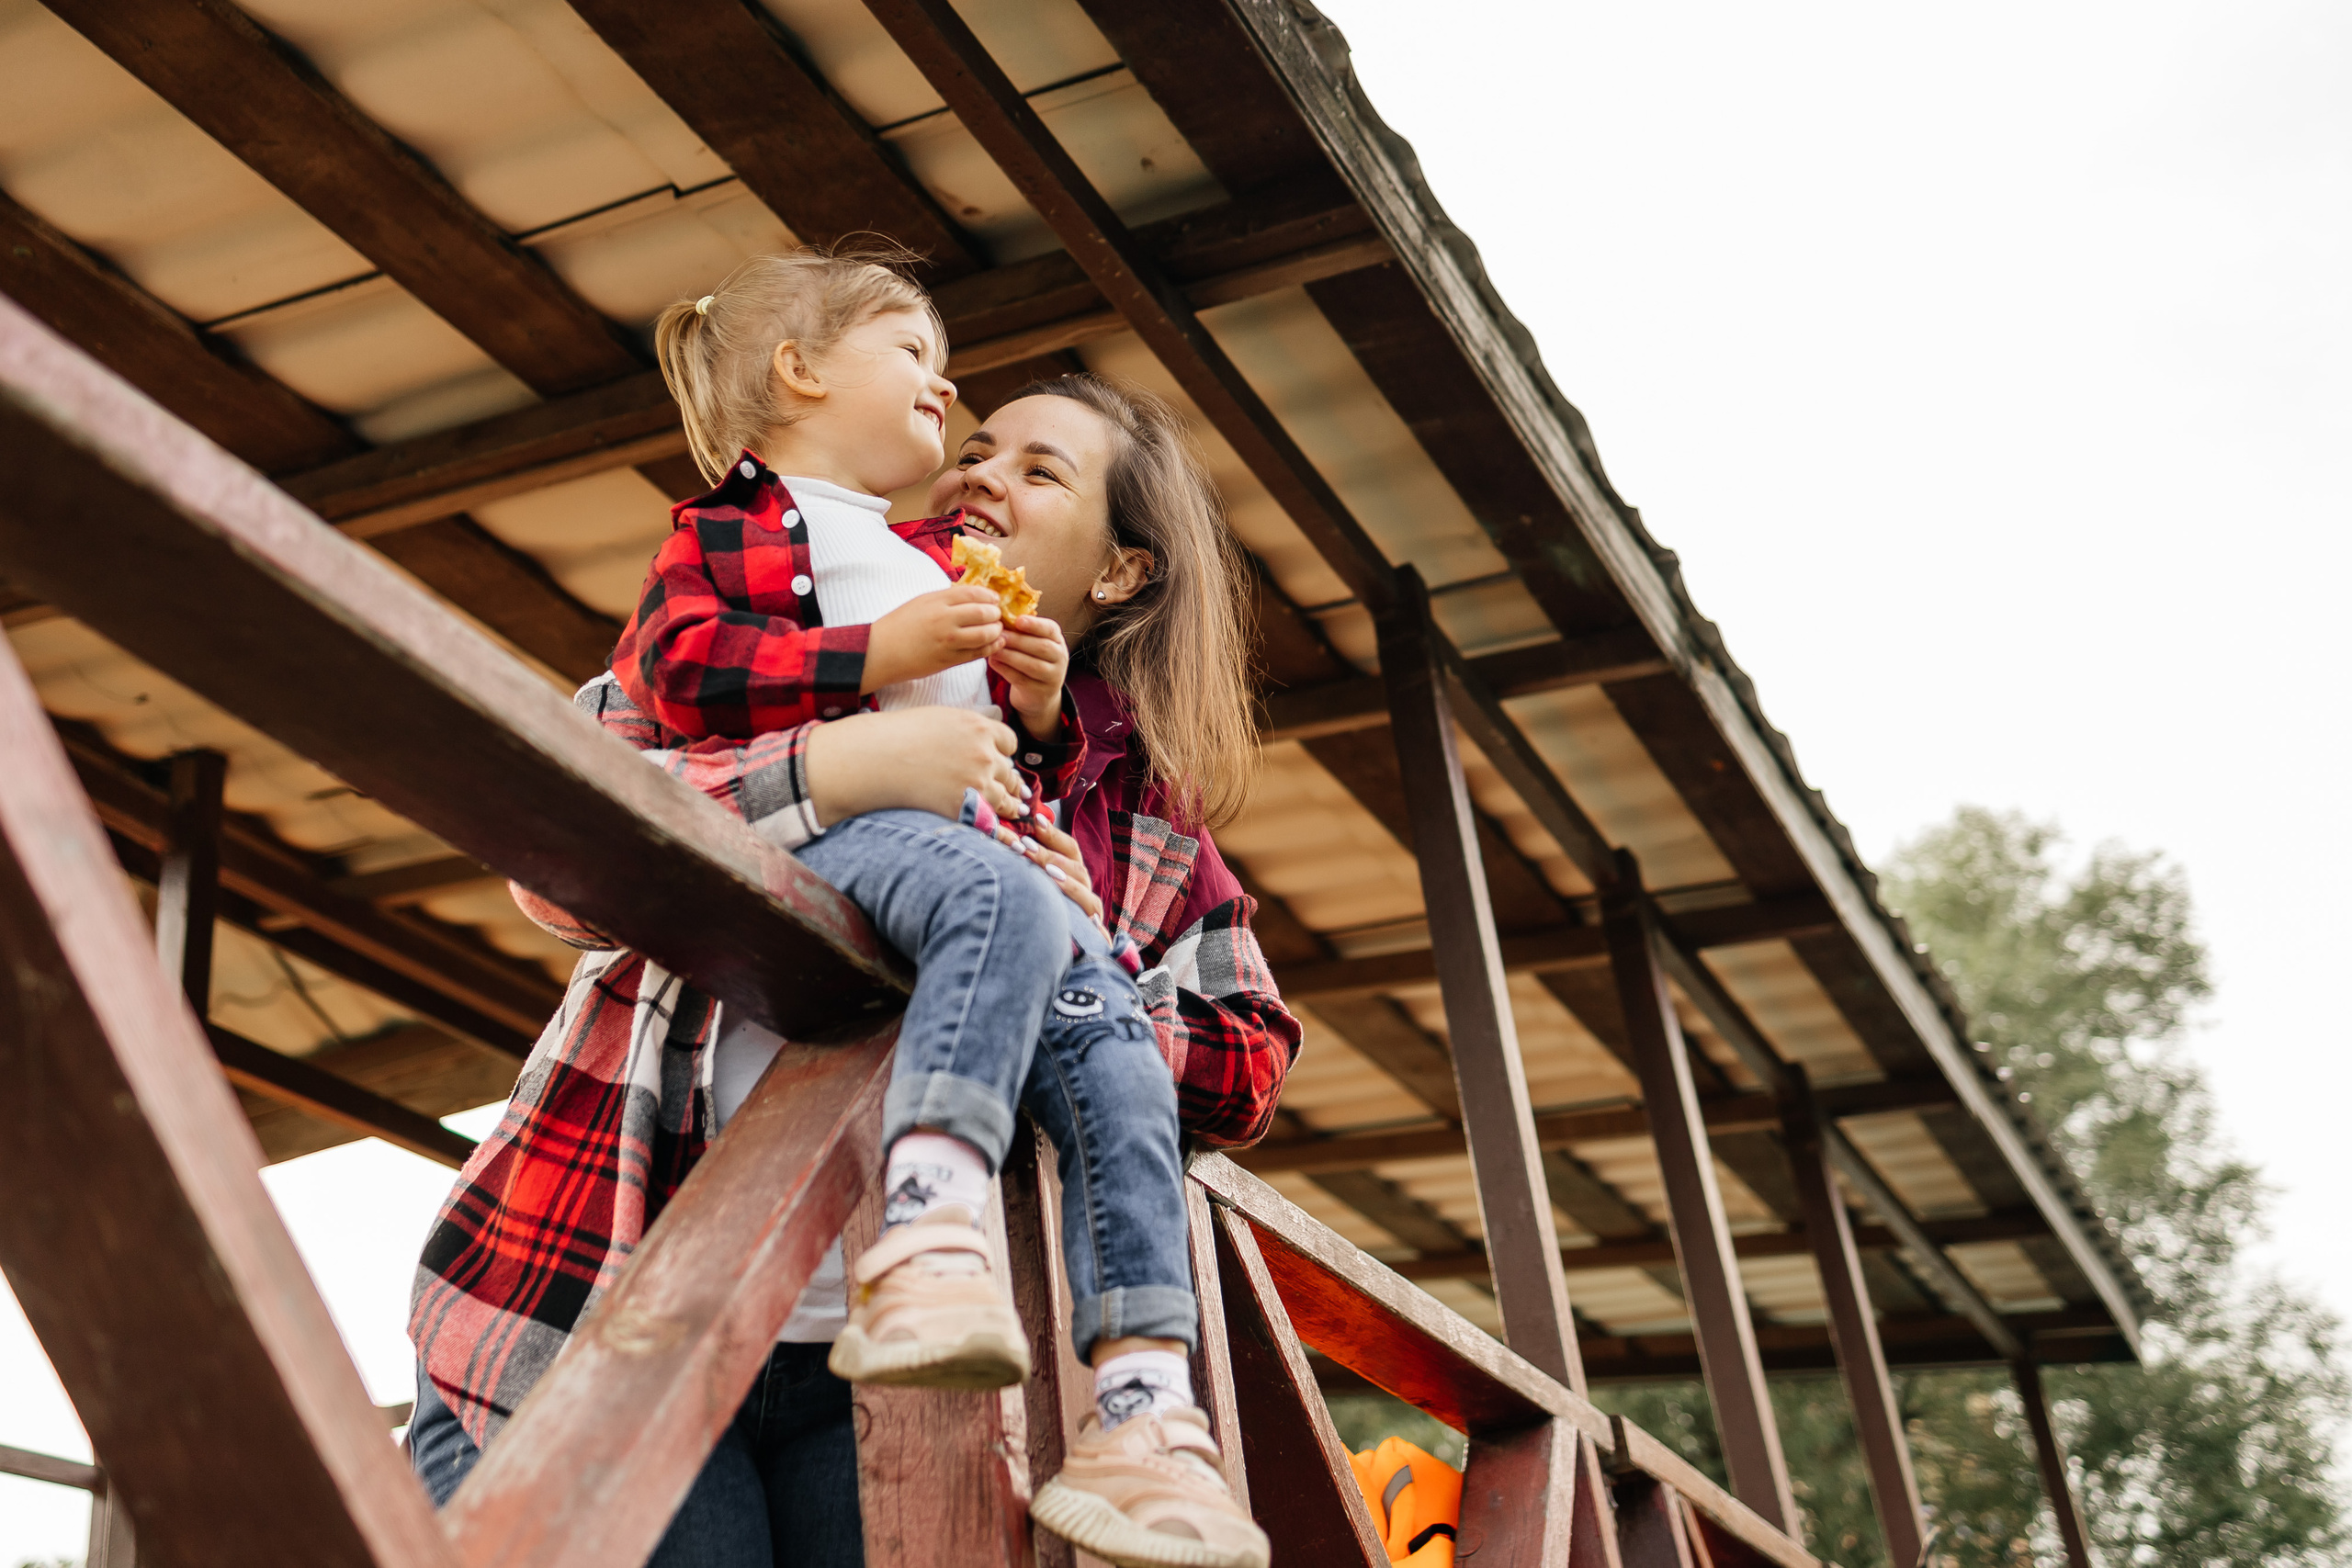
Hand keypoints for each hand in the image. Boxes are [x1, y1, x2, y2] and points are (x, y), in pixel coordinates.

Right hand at [804, 707, 1028, 827]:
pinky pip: (995, 823)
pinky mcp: (966, 809)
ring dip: (1008, 805)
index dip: (1004, 753)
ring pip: (1008, 799)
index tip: (999, 760)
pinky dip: (999, 828)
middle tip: (1010, 789)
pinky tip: (1002, 832)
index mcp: (978, 726)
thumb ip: (966, 729)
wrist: (872, 759)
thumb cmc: (895, 736)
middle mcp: (984, 753)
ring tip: (1013, 811)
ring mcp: (977, 782)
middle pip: (1010, 771)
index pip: (1009, 742)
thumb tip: (979, 739)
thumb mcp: (938, 719)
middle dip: (1006, 780)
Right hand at [864, 586, 1004, 691]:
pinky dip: (990, 648)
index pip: (974, 593)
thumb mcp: (922, 602)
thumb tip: (973, 596)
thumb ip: (947, 598)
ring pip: (985, 635)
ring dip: (996, 632)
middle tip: (997, 616)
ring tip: (996, 630)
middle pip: (984, 613)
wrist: (880, 651)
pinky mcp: (949, 660)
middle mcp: (945, 619)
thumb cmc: (899, 625)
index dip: (990, 596)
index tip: (995, 600)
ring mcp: (948, 641)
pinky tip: (994, 644)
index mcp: (937, 600)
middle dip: (996, 614)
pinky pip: (977, 654)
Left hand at [989, 613, 1068, 738]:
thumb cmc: (1031, 660)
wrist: (1039, 693)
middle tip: (999, 635)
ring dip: (1011, 656)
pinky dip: (1006, 670)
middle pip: (1042, 647)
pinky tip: (993, 662)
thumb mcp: (1032, 643)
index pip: (1050, 629)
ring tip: (994, 650)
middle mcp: (1060, 657)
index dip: (1035, 624)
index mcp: (1057, 640)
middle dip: (1018, 640)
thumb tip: (997, 617)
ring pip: (1033, 665)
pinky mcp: (1041, 692)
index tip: (1018, 620)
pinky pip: (1022, 680)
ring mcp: (1053, 676)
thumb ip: (1021, 632)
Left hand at [991, 814, 1102, 930]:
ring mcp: (1088, 902)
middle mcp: (1082, 883)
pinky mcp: (1091, 922)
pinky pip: (1086, 905)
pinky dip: (1073, 894)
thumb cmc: (1041, 913)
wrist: (1057, 950)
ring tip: (1042, 866)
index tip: (1035, 819)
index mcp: (1072, 871)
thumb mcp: (1034, 887)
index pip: (1067, 846)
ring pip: (1080, 880)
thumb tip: (1008, 841)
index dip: (1052, 832)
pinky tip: (1057, 888)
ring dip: (1060, 870)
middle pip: (1072, 860)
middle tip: (1025, 844)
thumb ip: (1027, 865)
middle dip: (1048, 851)